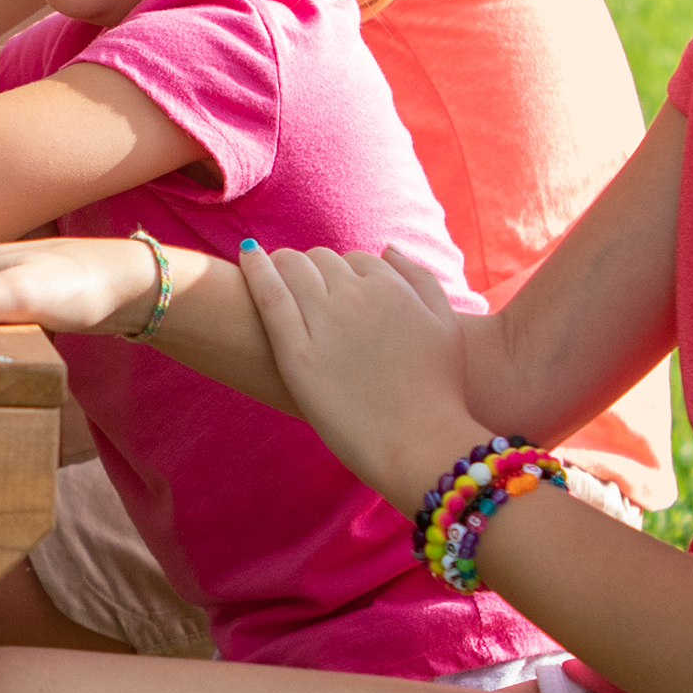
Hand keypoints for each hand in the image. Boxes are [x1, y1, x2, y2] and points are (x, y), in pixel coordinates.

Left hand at [236, 243, 477, 509]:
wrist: (417, 443)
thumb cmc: (436, 391)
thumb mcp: (445, 325)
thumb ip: (420, 280)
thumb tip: (386, 249)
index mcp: (392, 288)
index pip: (358, 260)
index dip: (347, 276)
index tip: (339, 295)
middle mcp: (357, 296)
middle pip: (323, 260)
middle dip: (315, 270)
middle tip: (306, 291)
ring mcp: (324, 322)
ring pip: (294, 268)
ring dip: (284, 265)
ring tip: (275, 275)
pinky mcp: (295, 352)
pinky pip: (269, 294)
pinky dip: (255, 268)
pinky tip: (247, 254)